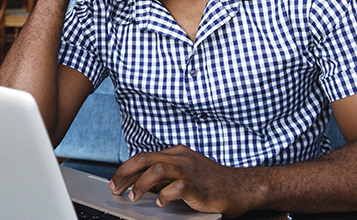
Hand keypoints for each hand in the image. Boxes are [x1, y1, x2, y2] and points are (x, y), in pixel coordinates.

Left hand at [109, 145, 252, 216]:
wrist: (240, 187)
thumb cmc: (211, 183)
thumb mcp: (185, 174)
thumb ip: (164, 177)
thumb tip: (139, 185)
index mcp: (176, 153)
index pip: (144, 157)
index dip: (125, 169)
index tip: (115, 182)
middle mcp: (181, 158)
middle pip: (144, 158)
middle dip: (125, 173)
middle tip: (115, 188)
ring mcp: (189, 170)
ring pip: (156, 170)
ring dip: (140, 185)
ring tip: (133, 198)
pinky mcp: (198, 185)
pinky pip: (175, 187)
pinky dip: (163, 196)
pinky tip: (160, 203)